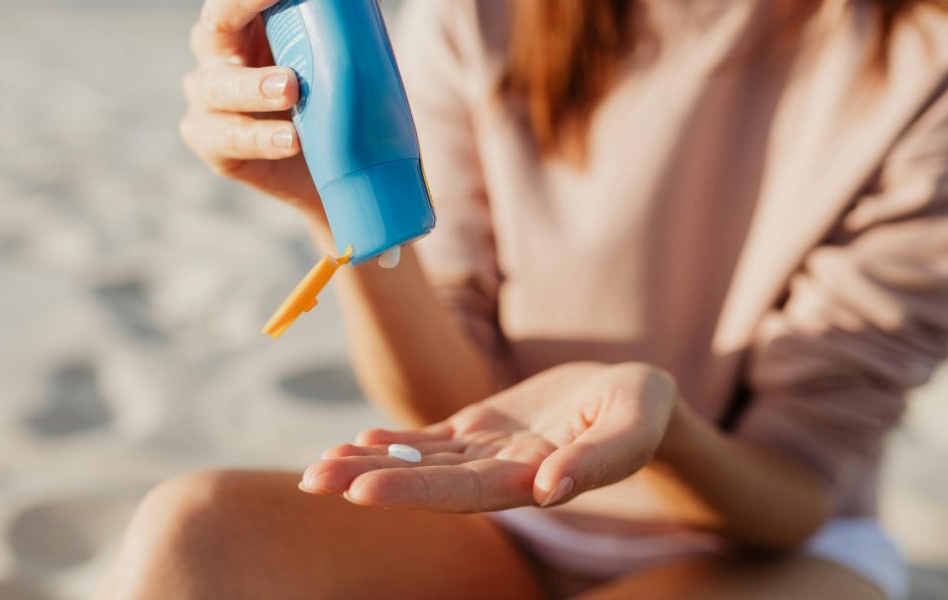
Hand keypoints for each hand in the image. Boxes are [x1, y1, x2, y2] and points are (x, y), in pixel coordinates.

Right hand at [180, 0, 321, 216]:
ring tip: (290, 92)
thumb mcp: (330, 63)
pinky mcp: (211, 142)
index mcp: (242, 24)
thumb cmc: (327, 101)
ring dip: (254, 88)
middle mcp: (217, 55)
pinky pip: (229, 138)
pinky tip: (289, 140)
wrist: (327, 166)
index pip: (235, 0)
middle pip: (216, 28)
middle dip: (244, 17)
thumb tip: (363, 7)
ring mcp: (208, 99)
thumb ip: (331, 33)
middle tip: (288, 43)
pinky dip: (261, 139)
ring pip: (219, 87)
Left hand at [301, 362, 678, 511]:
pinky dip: (394, 442)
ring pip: (421, 463)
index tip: (362, 492)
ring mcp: (487, 452)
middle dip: (371, 482)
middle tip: (313, 481)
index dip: (414, 493)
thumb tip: (550, 490)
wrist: (632, 394)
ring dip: (370, 465)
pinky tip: (357, 440)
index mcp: (535, 478)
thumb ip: (599, 459)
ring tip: (319, 468)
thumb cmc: (642, 407)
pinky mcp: (481, 430)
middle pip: (428, 483)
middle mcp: (502, 472)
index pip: (466, 493)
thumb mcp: (635, 423)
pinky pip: (432, 441)